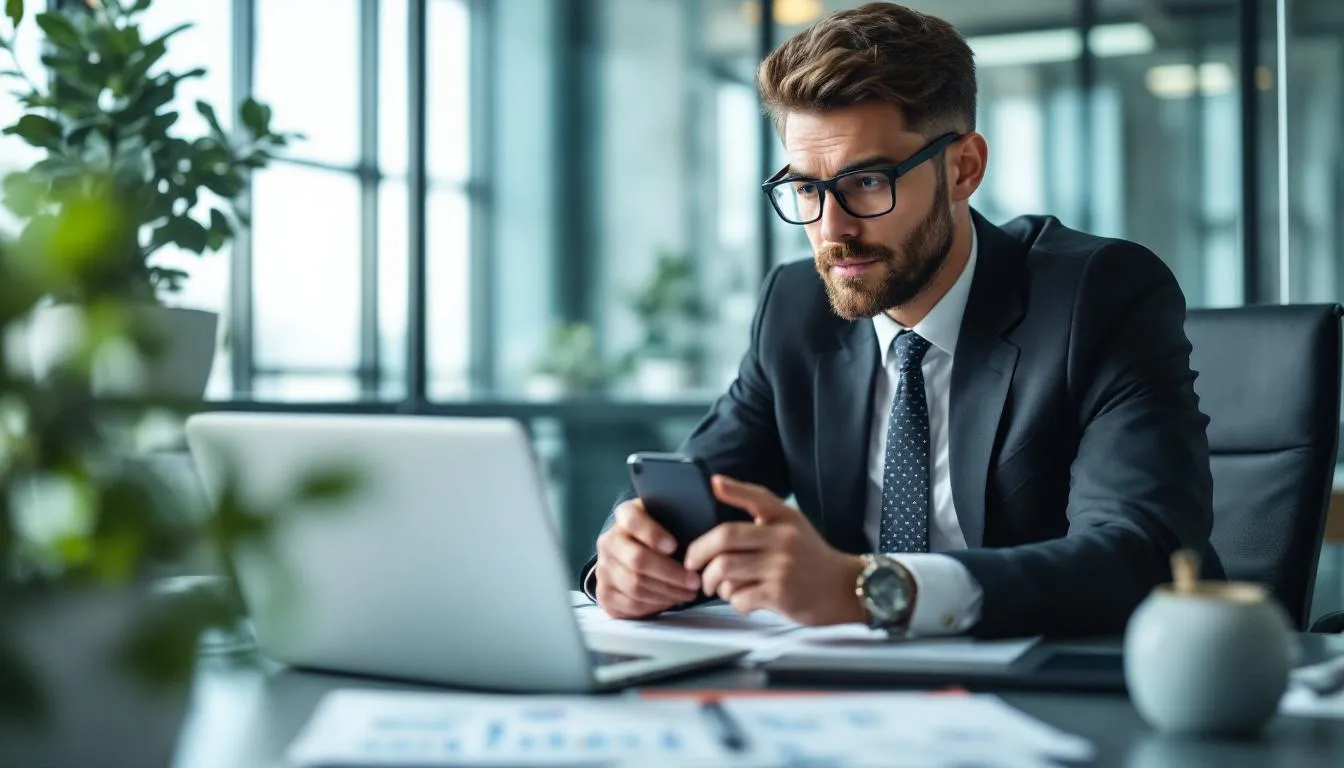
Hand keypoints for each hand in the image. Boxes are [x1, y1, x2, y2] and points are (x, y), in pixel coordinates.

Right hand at [594, 499, 700, 618]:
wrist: (631, 555)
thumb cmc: (658, 536)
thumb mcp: (666, 519)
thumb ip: (678, 519)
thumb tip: (703, 528)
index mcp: (624, 516)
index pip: (632, 520)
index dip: (652, 534)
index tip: (674, 546)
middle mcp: (609, 541)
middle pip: (638, 560)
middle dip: (671, 574)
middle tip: (694, 581)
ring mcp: (604, 568)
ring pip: (636, 585)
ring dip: (667, 592)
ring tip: (688, 592)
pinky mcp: (605, 593)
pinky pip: (631, 604)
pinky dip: (655, 605)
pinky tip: (671, 600)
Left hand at [684, 475, 865, 625]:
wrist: (844, 590)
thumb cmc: (811, 558)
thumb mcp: (792, 525)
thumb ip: (760, 509)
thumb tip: (717, 484)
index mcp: (785, 519)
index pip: (756, 497)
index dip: (732, 490)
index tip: (712, 485)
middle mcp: (783, 539)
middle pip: (725, 538)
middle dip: (698, 553)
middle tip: (694, 565)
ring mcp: (781, 568)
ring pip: (725, 570)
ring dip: (713, 582)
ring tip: (718, 586)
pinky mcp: (780, 595)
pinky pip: (739, 597)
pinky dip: (733, 601)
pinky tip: (743, 599)